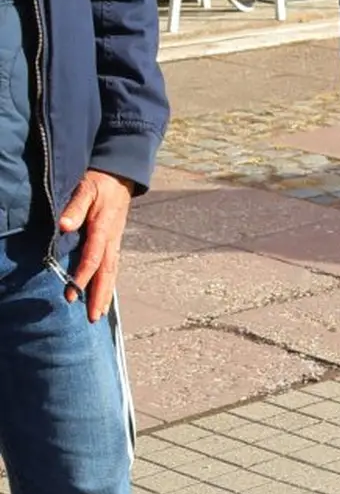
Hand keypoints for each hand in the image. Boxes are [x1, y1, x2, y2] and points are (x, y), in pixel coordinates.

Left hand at [57, 169, 133, 322]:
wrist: (120, 175)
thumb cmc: (100, 182)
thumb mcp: (85, 188)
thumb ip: (75, 207)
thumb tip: (64, 225)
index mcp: (103, 227)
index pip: (93, 257)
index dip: (83, 276)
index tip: (72, 293)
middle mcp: (112, 238)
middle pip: (107, 272)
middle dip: (100, 295)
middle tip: (93, 317)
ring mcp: (116, 241)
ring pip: (112, 272)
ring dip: (106, 294)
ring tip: (99, 314)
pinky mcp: (115, 242)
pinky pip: (113, 266)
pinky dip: (108, 283)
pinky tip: (104, 294)